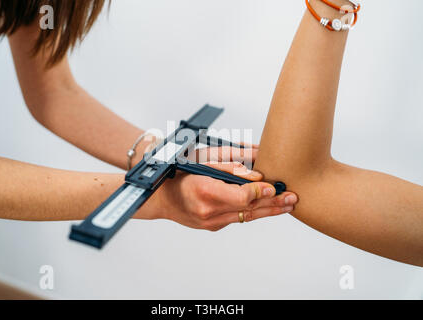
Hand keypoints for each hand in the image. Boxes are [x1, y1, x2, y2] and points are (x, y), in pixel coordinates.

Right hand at [137, 145, 297, 230]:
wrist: (161, 198)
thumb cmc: (179, 174)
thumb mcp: (202, 162)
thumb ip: (230, 167)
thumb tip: (257, 172)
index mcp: (205, 192)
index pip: (243, 197)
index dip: (261, 191)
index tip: (274, 185)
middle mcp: (208, 211)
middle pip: (250, 209)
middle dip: (273, 203)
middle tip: (293, 198)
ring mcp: (210, 222)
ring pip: (247, 216)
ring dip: (268, 210)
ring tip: (288, 205)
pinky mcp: (213, 226)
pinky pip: (238, 218)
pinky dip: (252, 211)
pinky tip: (267, 207)